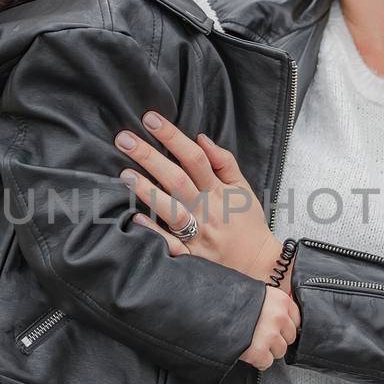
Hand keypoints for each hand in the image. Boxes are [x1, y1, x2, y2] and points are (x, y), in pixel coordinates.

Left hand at [115, 112, 281, 280]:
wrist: (259, 264)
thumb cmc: (247, 223)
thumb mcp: (243, 188)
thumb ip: (224, 162)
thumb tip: (200, 138)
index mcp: (219, 190)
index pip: (194, 157)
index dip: (173, 137)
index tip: (151, 119)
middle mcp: (206, 209)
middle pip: (176, 178)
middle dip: (150, 157)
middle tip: (124, 138)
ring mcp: (197, 233)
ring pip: (170, 209)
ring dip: (147, 191)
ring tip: (124, 174)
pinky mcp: (191, 255)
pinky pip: (170, 244)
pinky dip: (153, 231)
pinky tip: (135, 218)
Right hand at [239, 286, 299, 370]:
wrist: (212, 309)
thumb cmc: (232, 300)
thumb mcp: (256, 293)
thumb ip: (270, 304)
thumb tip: (279, 318)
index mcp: (280, 300)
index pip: (296, 319)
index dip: (285, 326)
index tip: (278, 328)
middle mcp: (279, 317)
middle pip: (290, 337)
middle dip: (277, 339)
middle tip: (262, 336)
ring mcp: (270, 334)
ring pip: (280, 351)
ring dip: (268, 350)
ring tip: (253, 343)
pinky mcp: (258, 350)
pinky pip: (266, 362)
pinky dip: (258, 360)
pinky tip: (249, 352)